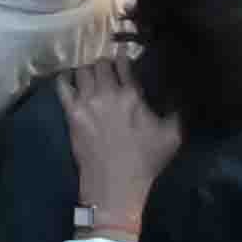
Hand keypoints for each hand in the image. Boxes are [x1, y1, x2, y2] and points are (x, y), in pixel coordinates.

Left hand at [57, 53, 179, 228]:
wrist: (115, 184)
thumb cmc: (145, 161)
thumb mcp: (171, 136)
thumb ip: (176, 111)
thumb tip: (178, 93)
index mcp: (132, 95)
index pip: (123, 63)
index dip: (123, 58)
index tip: (123, 58)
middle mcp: (108, 93)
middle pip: (101, 63)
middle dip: (104, 65)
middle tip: (107, 72)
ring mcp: (87, 102)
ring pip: (82, 71)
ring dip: (87, 72)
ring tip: (91, 78)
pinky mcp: (71, 113)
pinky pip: (62, 86)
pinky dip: (65, 80)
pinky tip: (70, 81)